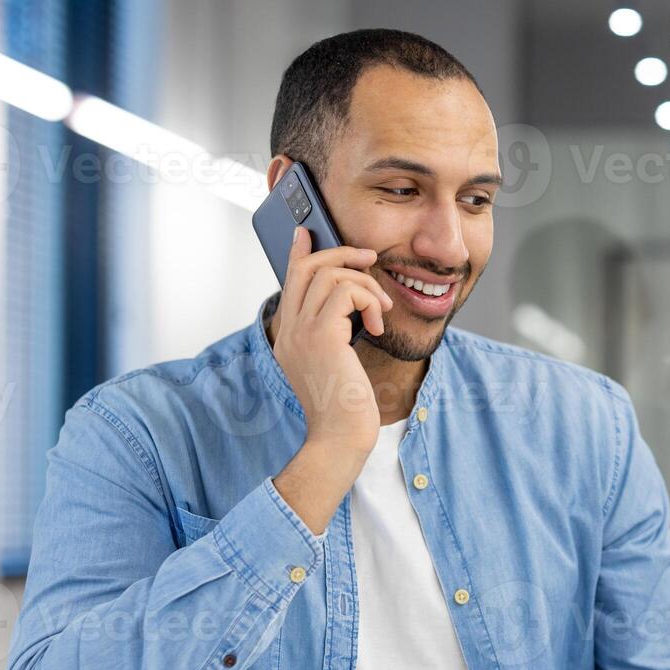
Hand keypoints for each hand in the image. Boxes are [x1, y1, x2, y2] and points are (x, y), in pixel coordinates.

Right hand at [271, 226, 391, 452]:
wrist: (341, 437)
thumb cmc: (345, 407)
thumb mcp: (336, 363)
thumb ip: (334, 332)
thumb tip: (351, 303)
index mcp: (289, 336)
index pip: (290, 281)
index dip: (299, 253)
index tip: (307, 232)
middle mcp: (289, 330)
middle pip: (307, 267)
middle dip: (341, 253)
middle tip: (369, 257)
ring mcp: (301, 332)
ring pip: (331, 275)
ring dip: (365, 284)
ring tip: (380, 310)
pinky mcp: (322, 335)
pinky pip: (348, 292)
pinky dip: (370, 301)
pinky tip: (377, 326)